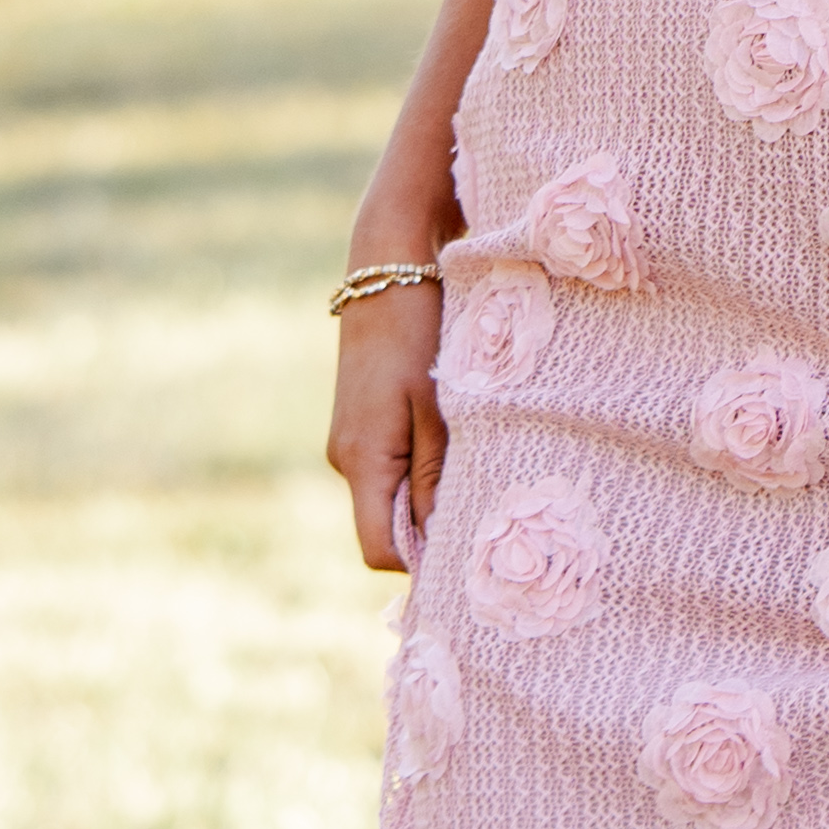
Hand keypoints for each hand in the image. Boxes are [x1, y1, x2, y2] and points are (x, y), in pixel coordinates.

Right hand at [329, 284, 445, 576]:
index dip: (421, 560)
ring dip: (426, 495)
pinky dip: (417, 468)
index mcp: (362, 461)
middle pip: (385, 528)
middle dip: (428, 528)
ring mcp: (349, 442)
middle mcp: (346, 460)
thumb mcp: (438, 407)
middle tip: (481, 505)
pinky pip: (388, 469)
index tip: (467, 544)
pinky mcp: (360, 425)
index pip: (380, 550)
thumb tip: (437, 541)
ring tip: (470, 460)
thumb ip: (435, 477)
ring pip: (389, 498)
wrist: (388, 267)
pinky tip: (449, 439)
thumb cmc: (419, 331)